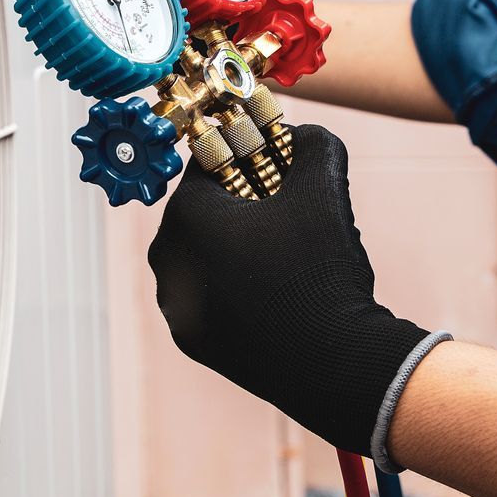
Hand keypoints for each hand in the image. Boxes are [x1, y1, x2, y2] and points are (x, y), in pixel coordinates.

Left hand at [147, 124, 442, 460]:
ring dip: (238, 247)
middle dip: (242, 203)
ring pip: (206, 255)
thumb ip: (310, 143)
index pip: (210, 162)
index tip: (277, 164)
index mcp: (185, 214)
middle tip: (285, 209)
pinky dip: (235, 288)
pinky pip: (210, 296)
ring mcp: (175, 304)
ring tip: (286, 255)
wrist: (330, 363)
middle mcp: (166, 258)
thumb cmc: (321, 269)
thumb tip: (302, 134)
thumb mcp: (322, 187)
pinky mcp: (190, 340)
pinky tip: (276, 293)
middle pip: (205, 210)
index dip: (248, 156)